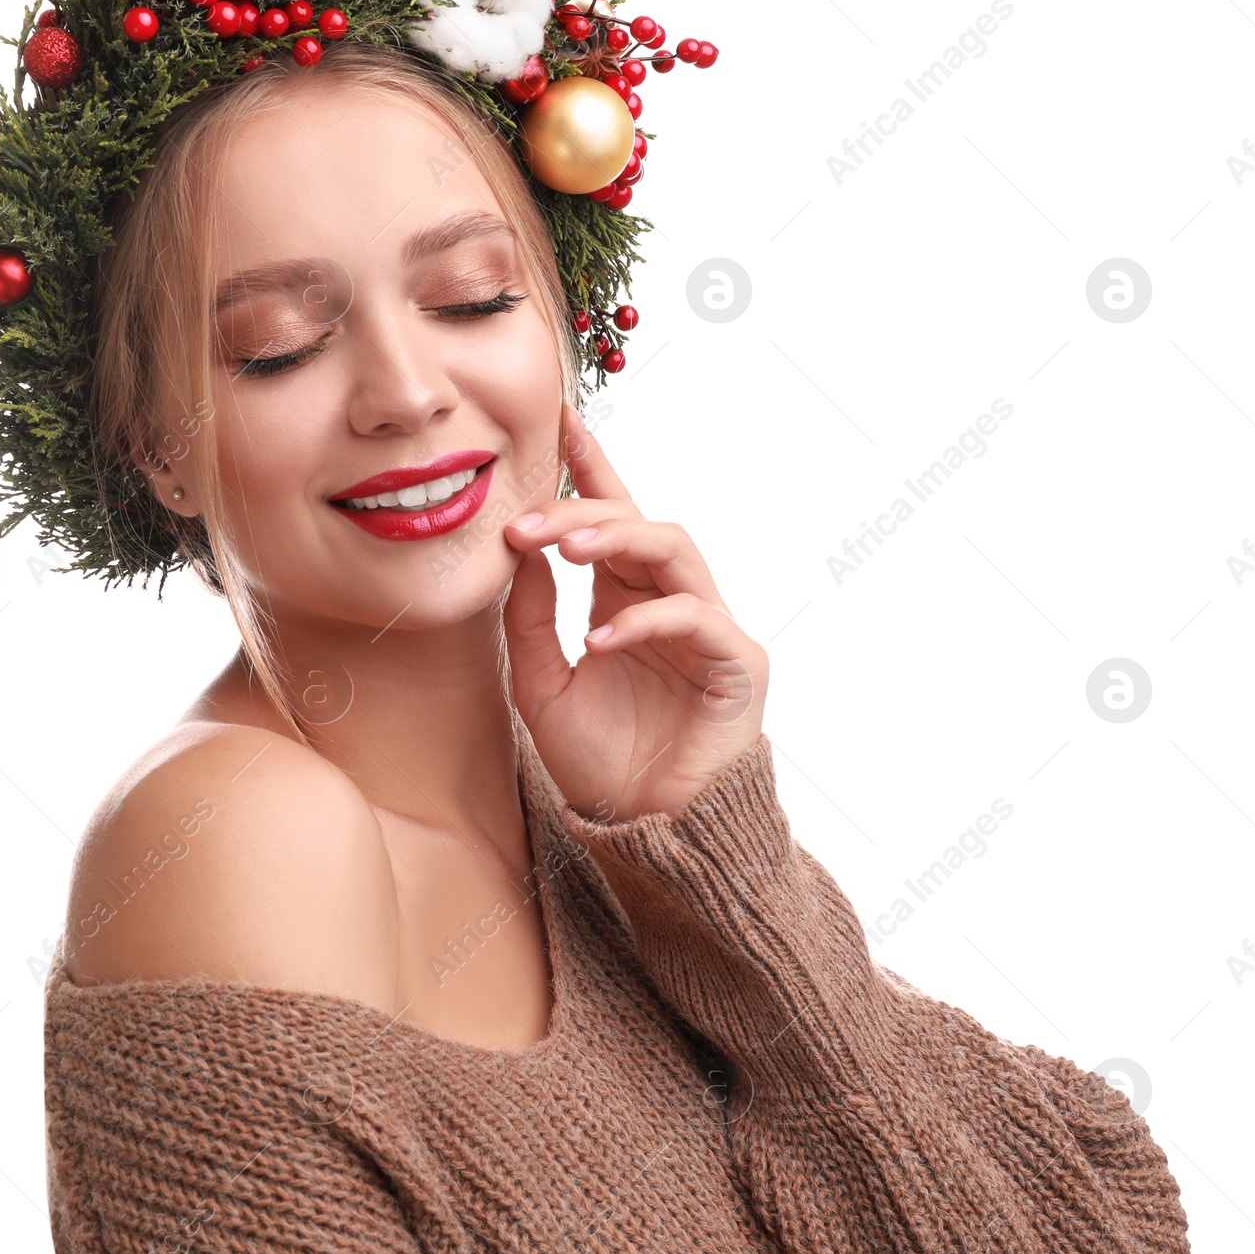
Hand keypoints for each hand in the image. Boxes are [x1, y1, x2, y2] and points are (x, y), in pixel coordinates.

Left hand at [501, 401, 768, 823]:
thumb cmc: (600, 764)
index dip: (592, 465)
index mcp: (626, 598)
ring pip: (674, 549)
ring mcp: (709, 628)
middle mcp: (670, 601)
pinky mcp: (737, 664)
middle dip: (578, 511)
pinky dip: (646, 622)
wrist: (645, 834)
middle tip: (521, 522)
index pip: (611, 516)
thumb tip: (517, 553)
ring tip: (560, 550)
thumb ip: (530, 620)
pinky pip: (695, 619)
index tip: (558, 419)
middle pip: (636, 522)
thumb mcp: (541, 686)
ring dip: (616, 539)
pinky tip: (600, 641)